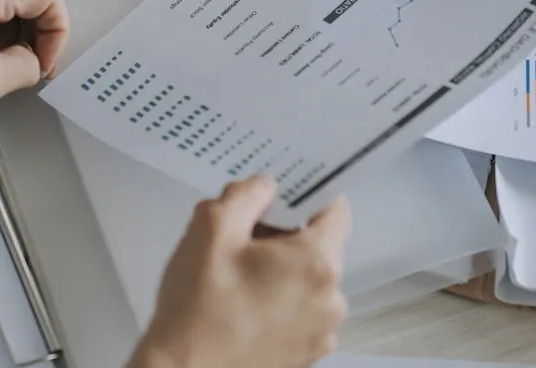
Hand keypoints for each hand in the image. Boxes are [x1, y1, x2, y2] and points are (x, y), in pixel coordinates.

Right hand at [127, 175, 350, 367]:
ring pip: (308, 282)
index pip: (336, 209)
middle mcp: (333, 299)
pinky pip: (301, 314)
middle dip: (284, 235)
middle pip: (320, 247)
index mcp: (319, 262)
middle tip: (239, 239)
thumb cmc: (200, 304)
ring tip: (236, 278)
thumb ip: (244, 195)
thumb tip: (267, 186)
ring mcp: (322, 334)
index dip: (307, 196)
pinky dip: (280, 304)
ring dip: (281, 272)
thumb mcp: (211, 229)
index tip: (274, 198)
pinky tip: (242, 310)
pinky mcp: (305, 358)